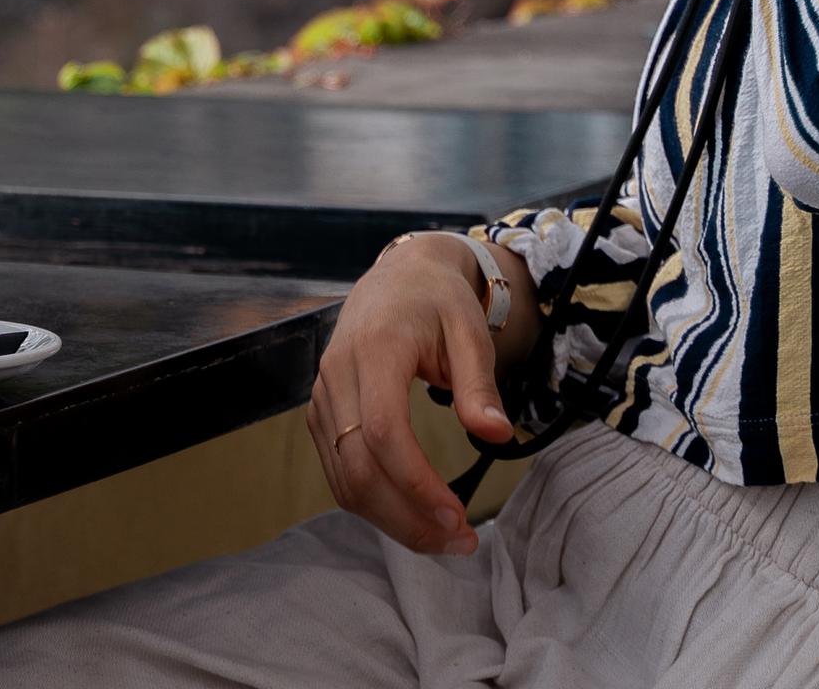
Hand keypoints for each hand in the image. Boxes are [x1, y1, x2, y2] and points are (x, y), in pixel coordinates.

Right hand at [305, 233, 512, 554]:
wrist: (397, 276)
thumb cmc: (437, 301)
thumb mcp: (470, 331)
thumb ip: (480, 384)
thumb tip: (498, 435)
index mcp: (374, 349)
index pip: (382, 432)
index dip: (416, 483)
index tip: (458, 517)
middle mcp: (336, 374)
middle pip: (357, 467)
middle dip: (407, 517)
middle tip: (459, 543)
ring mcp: (322, 396)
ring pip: (343, 478)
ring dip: (391, 520)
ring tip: (443, 538)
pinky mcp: (320, 413)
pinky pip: (338, 471)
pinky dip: (372, 503)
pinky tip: (412, 514)